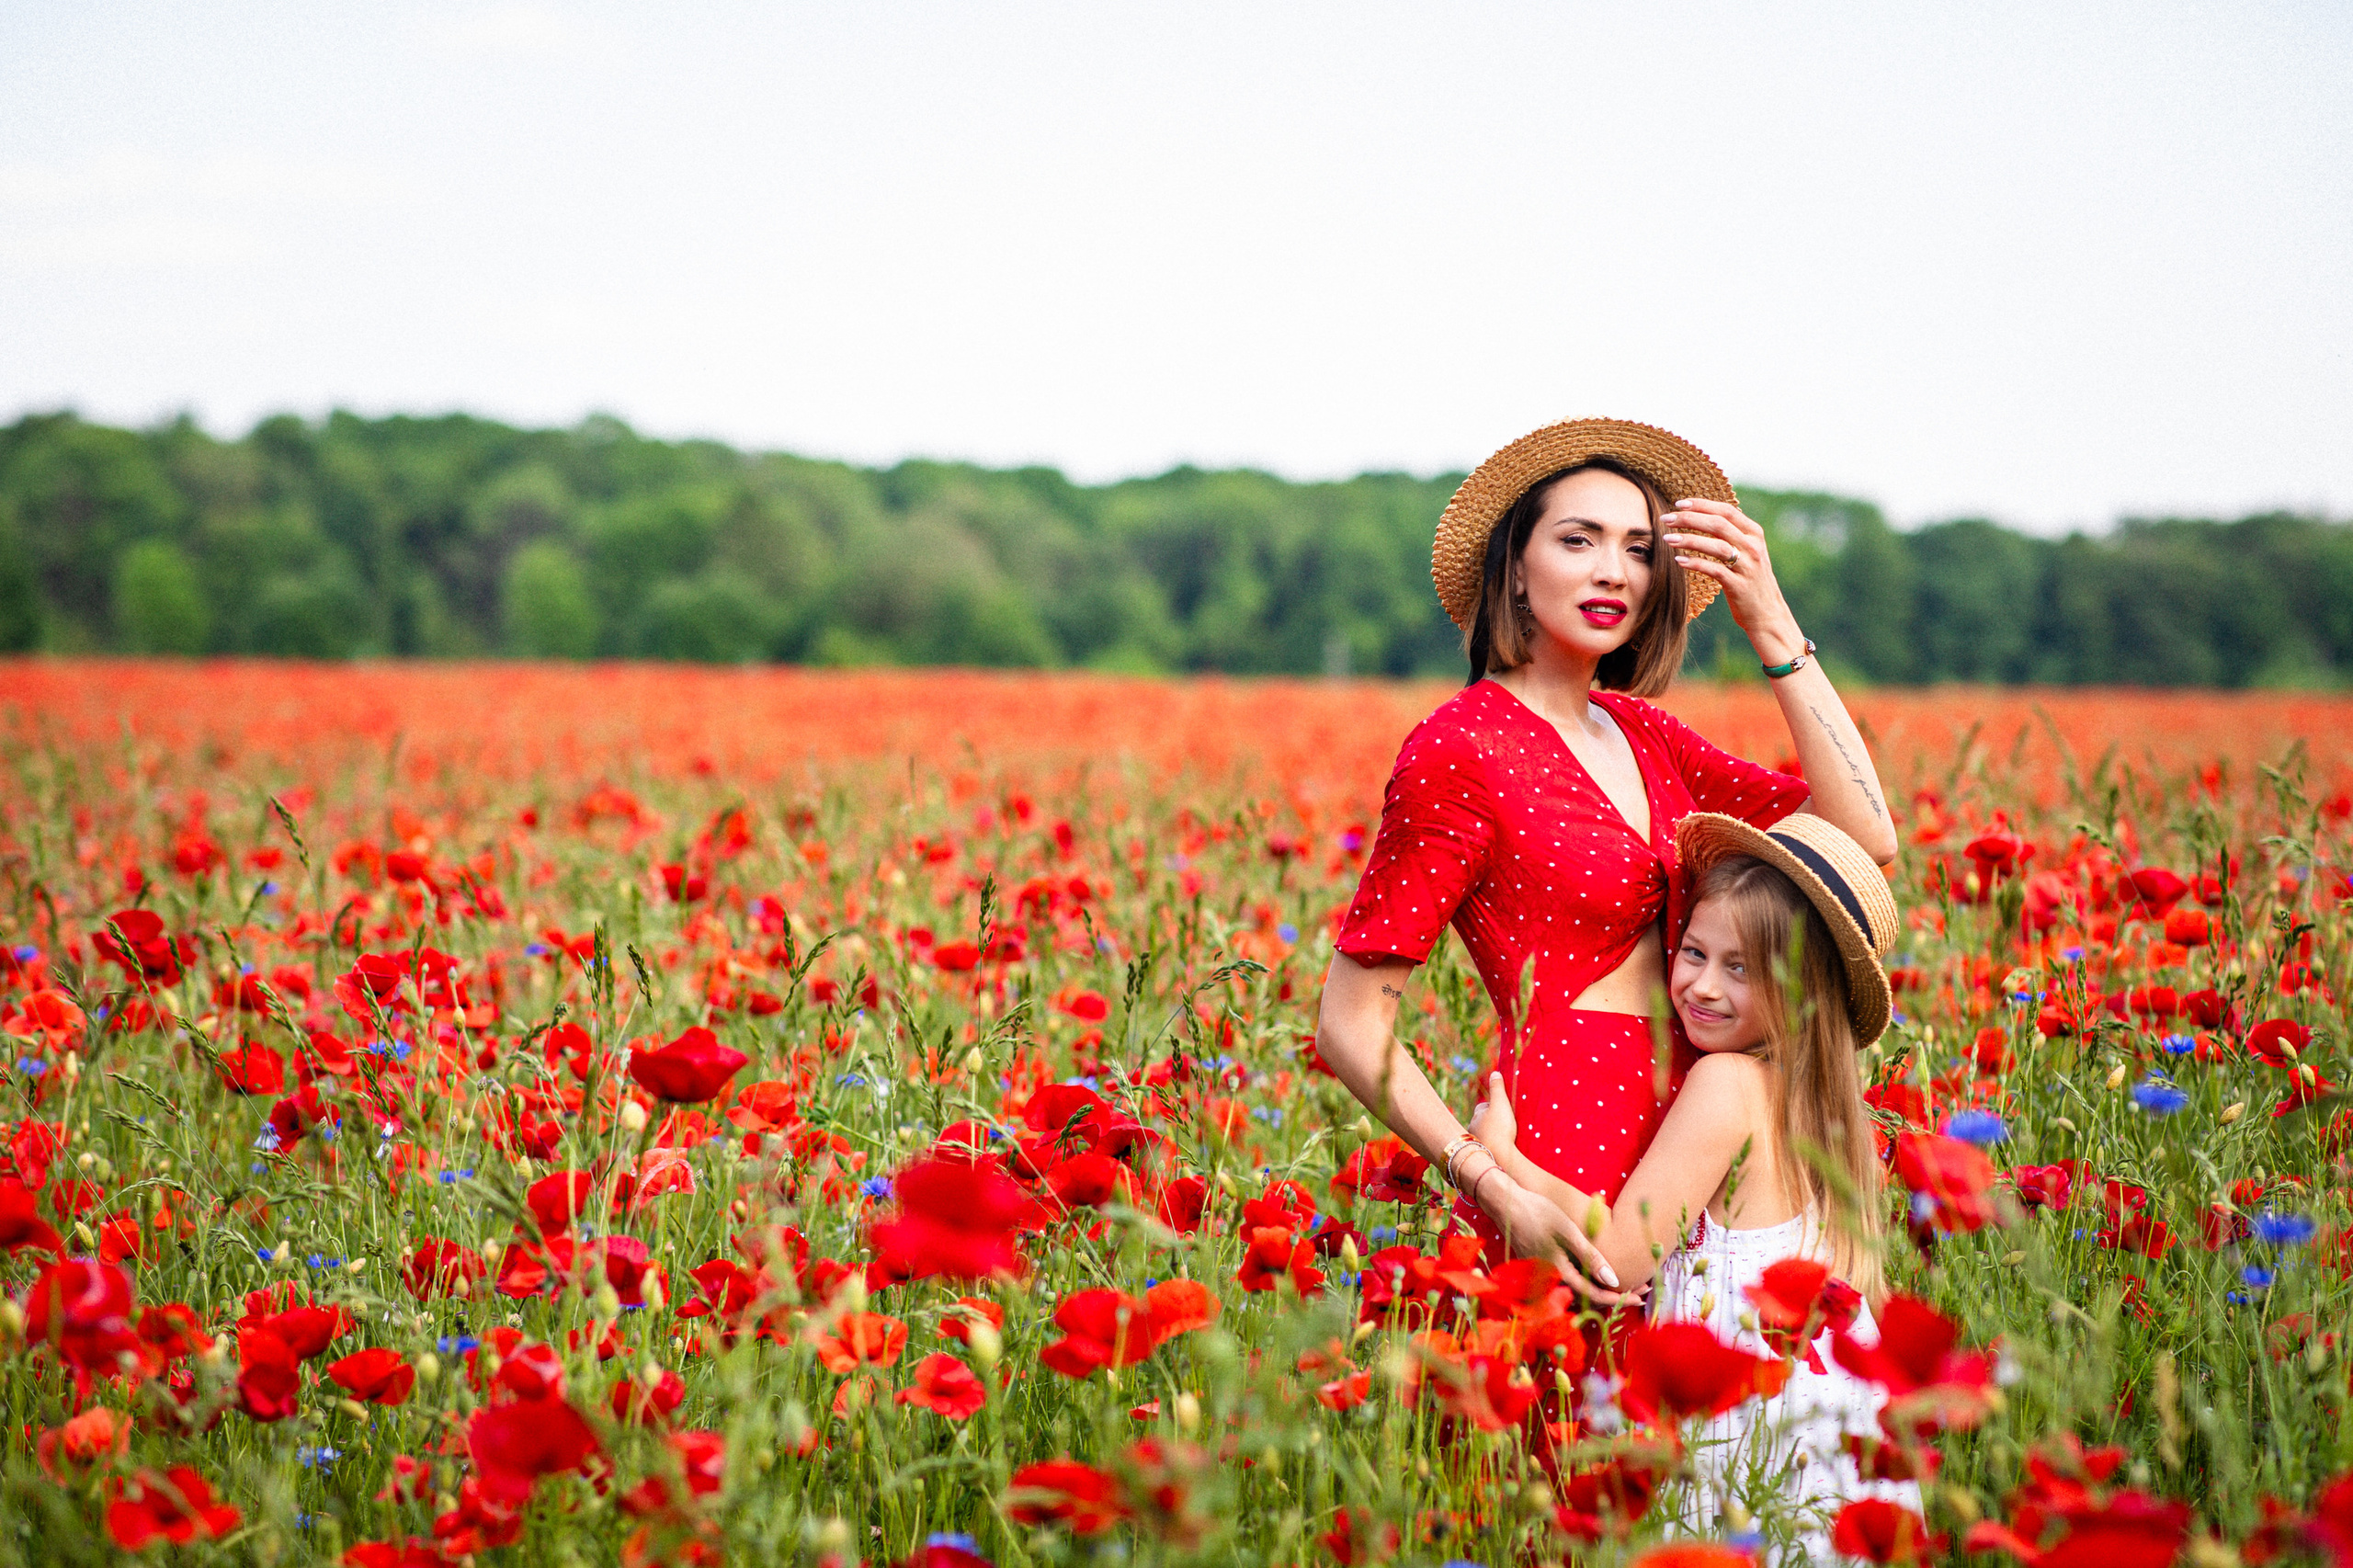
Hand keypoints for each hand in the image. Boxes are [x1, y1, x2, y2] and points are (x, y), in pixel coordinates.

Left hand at [1467, 1071, 1517, 1153]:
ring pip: (1485, 1134)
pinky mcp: (1484, 1154)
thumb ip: (1497, 1088)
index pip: (1483, 1106)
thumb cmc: (1500, 1128)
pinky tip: (1503, 1148)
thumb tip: (1494, 1072)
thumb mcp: (1500, 1104)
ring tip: (1504, 1136)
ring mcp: (1478, 1143)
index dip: (1492, 1105)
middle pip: (1482, 1121)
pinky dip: (1494, 1145)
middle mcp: (1473, 1129)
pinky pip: (1489, 1146)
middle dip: (1490, 1120)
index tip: (1501, 1107)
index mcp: (1476, 1116)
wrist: (1500, 1157)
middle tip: (1504, 1122)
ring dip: (1492, 1133)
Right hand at [1475, 1169, 1627, 1306]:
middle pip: (1587, 1298)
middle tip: (1643, 1290)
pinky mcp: (1541, 1269)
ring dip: (1604, 1292)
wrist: (1505, 1203)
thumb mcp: (1568, 1231)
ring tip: (1629, 1286)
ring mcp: (1544, 1277)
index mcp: (1558, 1272)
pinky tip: (1601, 1276)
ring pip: (1579, 1293)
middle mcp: (1550, 1281)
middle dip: (1616, 1296)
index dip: (1619, 1297)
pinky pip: (1570, 1284)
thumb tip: (1614, 1281)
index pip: (1594, 1295)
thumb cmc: (1538, 1212)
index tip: (1641, 1295)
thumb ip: (1590, 1257)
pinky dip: (1590, 1284)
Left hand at [1661, 498, 1804, 665]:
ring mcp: (1748, 566)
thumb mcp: (1747, 552)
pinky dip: (1696, 563)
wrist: (1768, 613)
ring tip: (1667, 538)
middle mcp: (1753, 547)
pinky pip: (1715, 570)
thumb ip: (1732, 534)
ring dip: (1689, 540)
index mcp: (1754, 533)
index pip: (1726, 511)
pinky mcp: (1740, 586)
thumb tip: (1703, 515)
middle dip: (1690, 519)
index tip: (1679, 503)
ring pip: (1716, 546)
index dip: (1702, 504)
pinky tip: (1679, 561)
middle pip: (1718, 524)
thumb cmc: (1750, 580)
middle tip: (1666, 519)